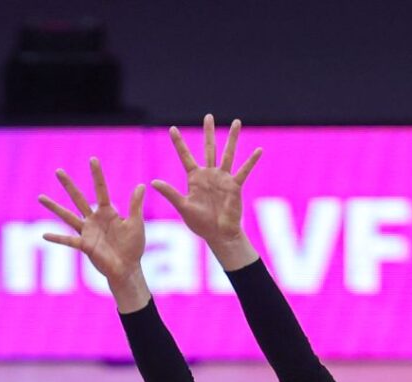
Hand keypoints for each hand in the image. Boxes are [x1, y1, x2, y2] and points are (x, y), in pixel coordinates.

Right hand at [39, 158, 148, 298]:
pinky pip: (68, 241)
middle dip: (68, 185)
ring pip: (67, 216)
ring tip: (40, 197)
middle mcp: (94, 219)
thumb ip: (135, 206)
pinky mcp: (84, 246)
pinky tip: (44, 235)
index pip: (101, 189)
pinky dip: (57, 238)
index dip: (97, 175)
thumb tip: (141, 185)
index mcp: (108, 212)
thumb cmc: (133, 246)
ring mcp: (87, 232)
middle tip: (58, 171)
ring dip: (54, 207)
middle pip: (78, 198)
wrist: (127, 268)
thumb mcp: (136, 223)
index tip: (92, 159)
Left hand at [152, 114, 260, 259]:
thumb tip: (153, 182)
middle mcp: (209, 174)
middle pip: (209, 149)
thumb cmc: (200, 224)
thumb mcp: (183, 207)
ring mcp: (223, 178)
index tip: (172, 129)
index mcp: (195, 179)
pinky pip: (244, 171)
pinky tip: (259, 150)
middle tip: (207, 116)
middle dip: (208, 133)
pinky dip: (251, 161)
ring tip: (236, 122)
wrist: (219, 234)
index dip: (179, 143)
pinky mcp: (235, 185)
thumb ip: (170, 193)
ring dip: (232, 138)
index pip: (185, 156)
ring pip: (228, 154)